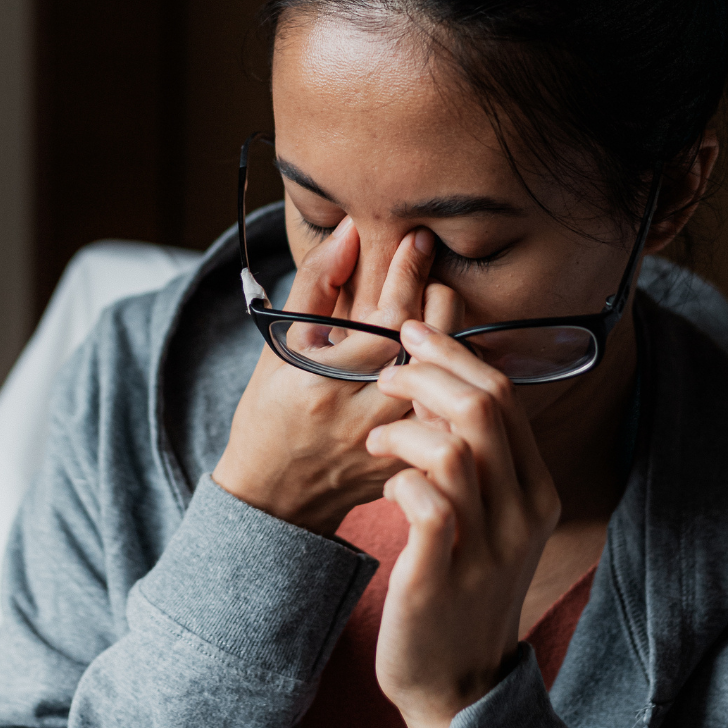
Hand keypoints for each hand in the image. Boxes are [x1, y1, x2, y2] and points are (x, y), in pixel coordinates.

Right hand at [213, 221, 459, 534]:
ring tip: (443, 313)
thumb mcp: (281, 346)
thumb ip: (316, 286)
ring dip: (453, 339)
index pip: (385, 318)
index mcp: (321, 383)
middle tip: (437, 275)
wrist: (274, 496)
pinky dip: (455, 381)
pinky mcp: (409, 464)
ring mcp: (389, 446)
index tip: (418, 242)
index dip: (408, 273)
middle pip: (427, 349)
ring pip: (446, 382)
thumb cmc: (272, 413)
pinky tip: (451, 360)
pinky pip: (450, 414)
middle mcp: (360, 417)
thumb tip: (350, 231)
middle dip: (441, 300)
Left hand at [365, 321, 560, 727]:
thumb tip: (445, 383)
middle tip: (387, 372)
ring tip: (376, 440)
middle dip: (428, 372)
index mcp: (537, 490)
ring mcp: (487, 546)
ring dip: (404, 427)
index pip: (505, 395)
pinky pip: (427, 503)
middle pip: (484, 406)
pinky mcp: (443, 576)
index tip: (413, 333)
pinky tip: (383, 489)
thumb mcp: (489, 521)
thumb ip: (479, 459)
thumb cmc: (461, 590)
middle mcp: (523, 513)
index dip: (455, 353)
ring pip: (454, 447)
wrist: (458, 684)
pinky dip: (398, 481)